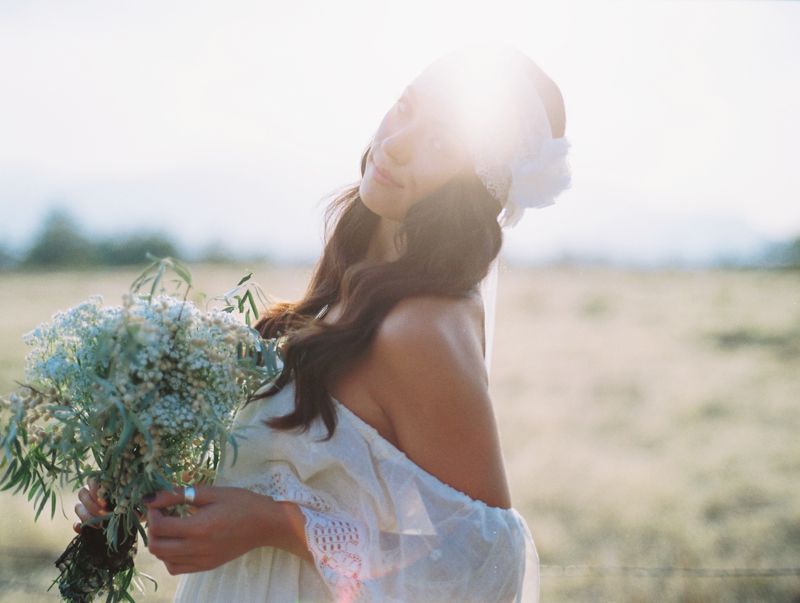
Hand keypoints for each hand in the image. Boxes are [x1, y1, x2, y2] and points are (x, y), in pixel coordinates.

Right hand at [73, 477, 146, 533]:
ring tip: (100, 524)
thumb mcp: (137, 500)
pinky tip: (86, 531)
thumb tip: (132, 508)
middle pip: (82, 493)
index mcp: (104, 483)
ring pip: (78, 506)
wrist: (136, 518)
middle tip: (105, 513)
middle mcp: (92, 493)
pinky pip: (76, 524)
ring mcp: (86, 507)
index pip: (92, 480)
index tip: (105, 501)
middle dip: (92, 505)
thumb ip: (132, 499)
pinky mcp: (84, 522)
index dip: (95, 489)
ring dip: (87, 516)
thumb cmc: (138, 504)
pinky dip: (79, 527)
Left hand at [142, 484, 291, 574]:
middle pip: (156, 546)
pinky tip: (179, 542)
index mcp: (198, 527)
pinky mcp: (206, 566)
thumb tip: (152, 497)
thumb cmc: (241, 503)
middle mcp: (197, 548)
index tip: (159, 503)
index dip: (152, 513)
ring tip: (172, 527)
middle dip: (152, 528)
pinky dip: (170, 556)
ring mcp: (201, 560)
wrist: (265, 524)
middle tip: (163, 514)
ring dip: (160, 542)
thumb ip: (180, 495)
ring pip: (163, 559)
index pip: (159, 526)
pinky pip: (177, 568)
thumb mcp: (212, 492)